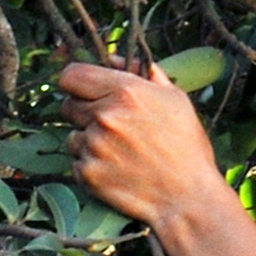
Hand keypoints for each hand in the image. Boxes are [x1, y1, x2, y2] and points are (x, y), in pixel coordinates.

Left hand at [59, 61, 232, 231]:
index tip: (84, 90)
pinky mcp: (87, 174)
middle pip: (68, 105)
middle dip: (83, 111)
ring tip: (117, 150)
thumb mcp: (174, 98)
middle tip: (108, 124)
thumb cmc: (186, 146)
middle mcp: (104, 116)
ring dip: (87, 140)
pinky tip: (115, 168)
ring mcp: (93, 146)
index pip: (71, 76)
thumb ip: (144, 72)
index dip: (76, 82)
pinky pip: (76, 161)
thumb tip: (114, 58)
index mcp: (125, 92)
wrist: (187, 197)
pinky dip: (90, 164)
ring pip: (73, 135)